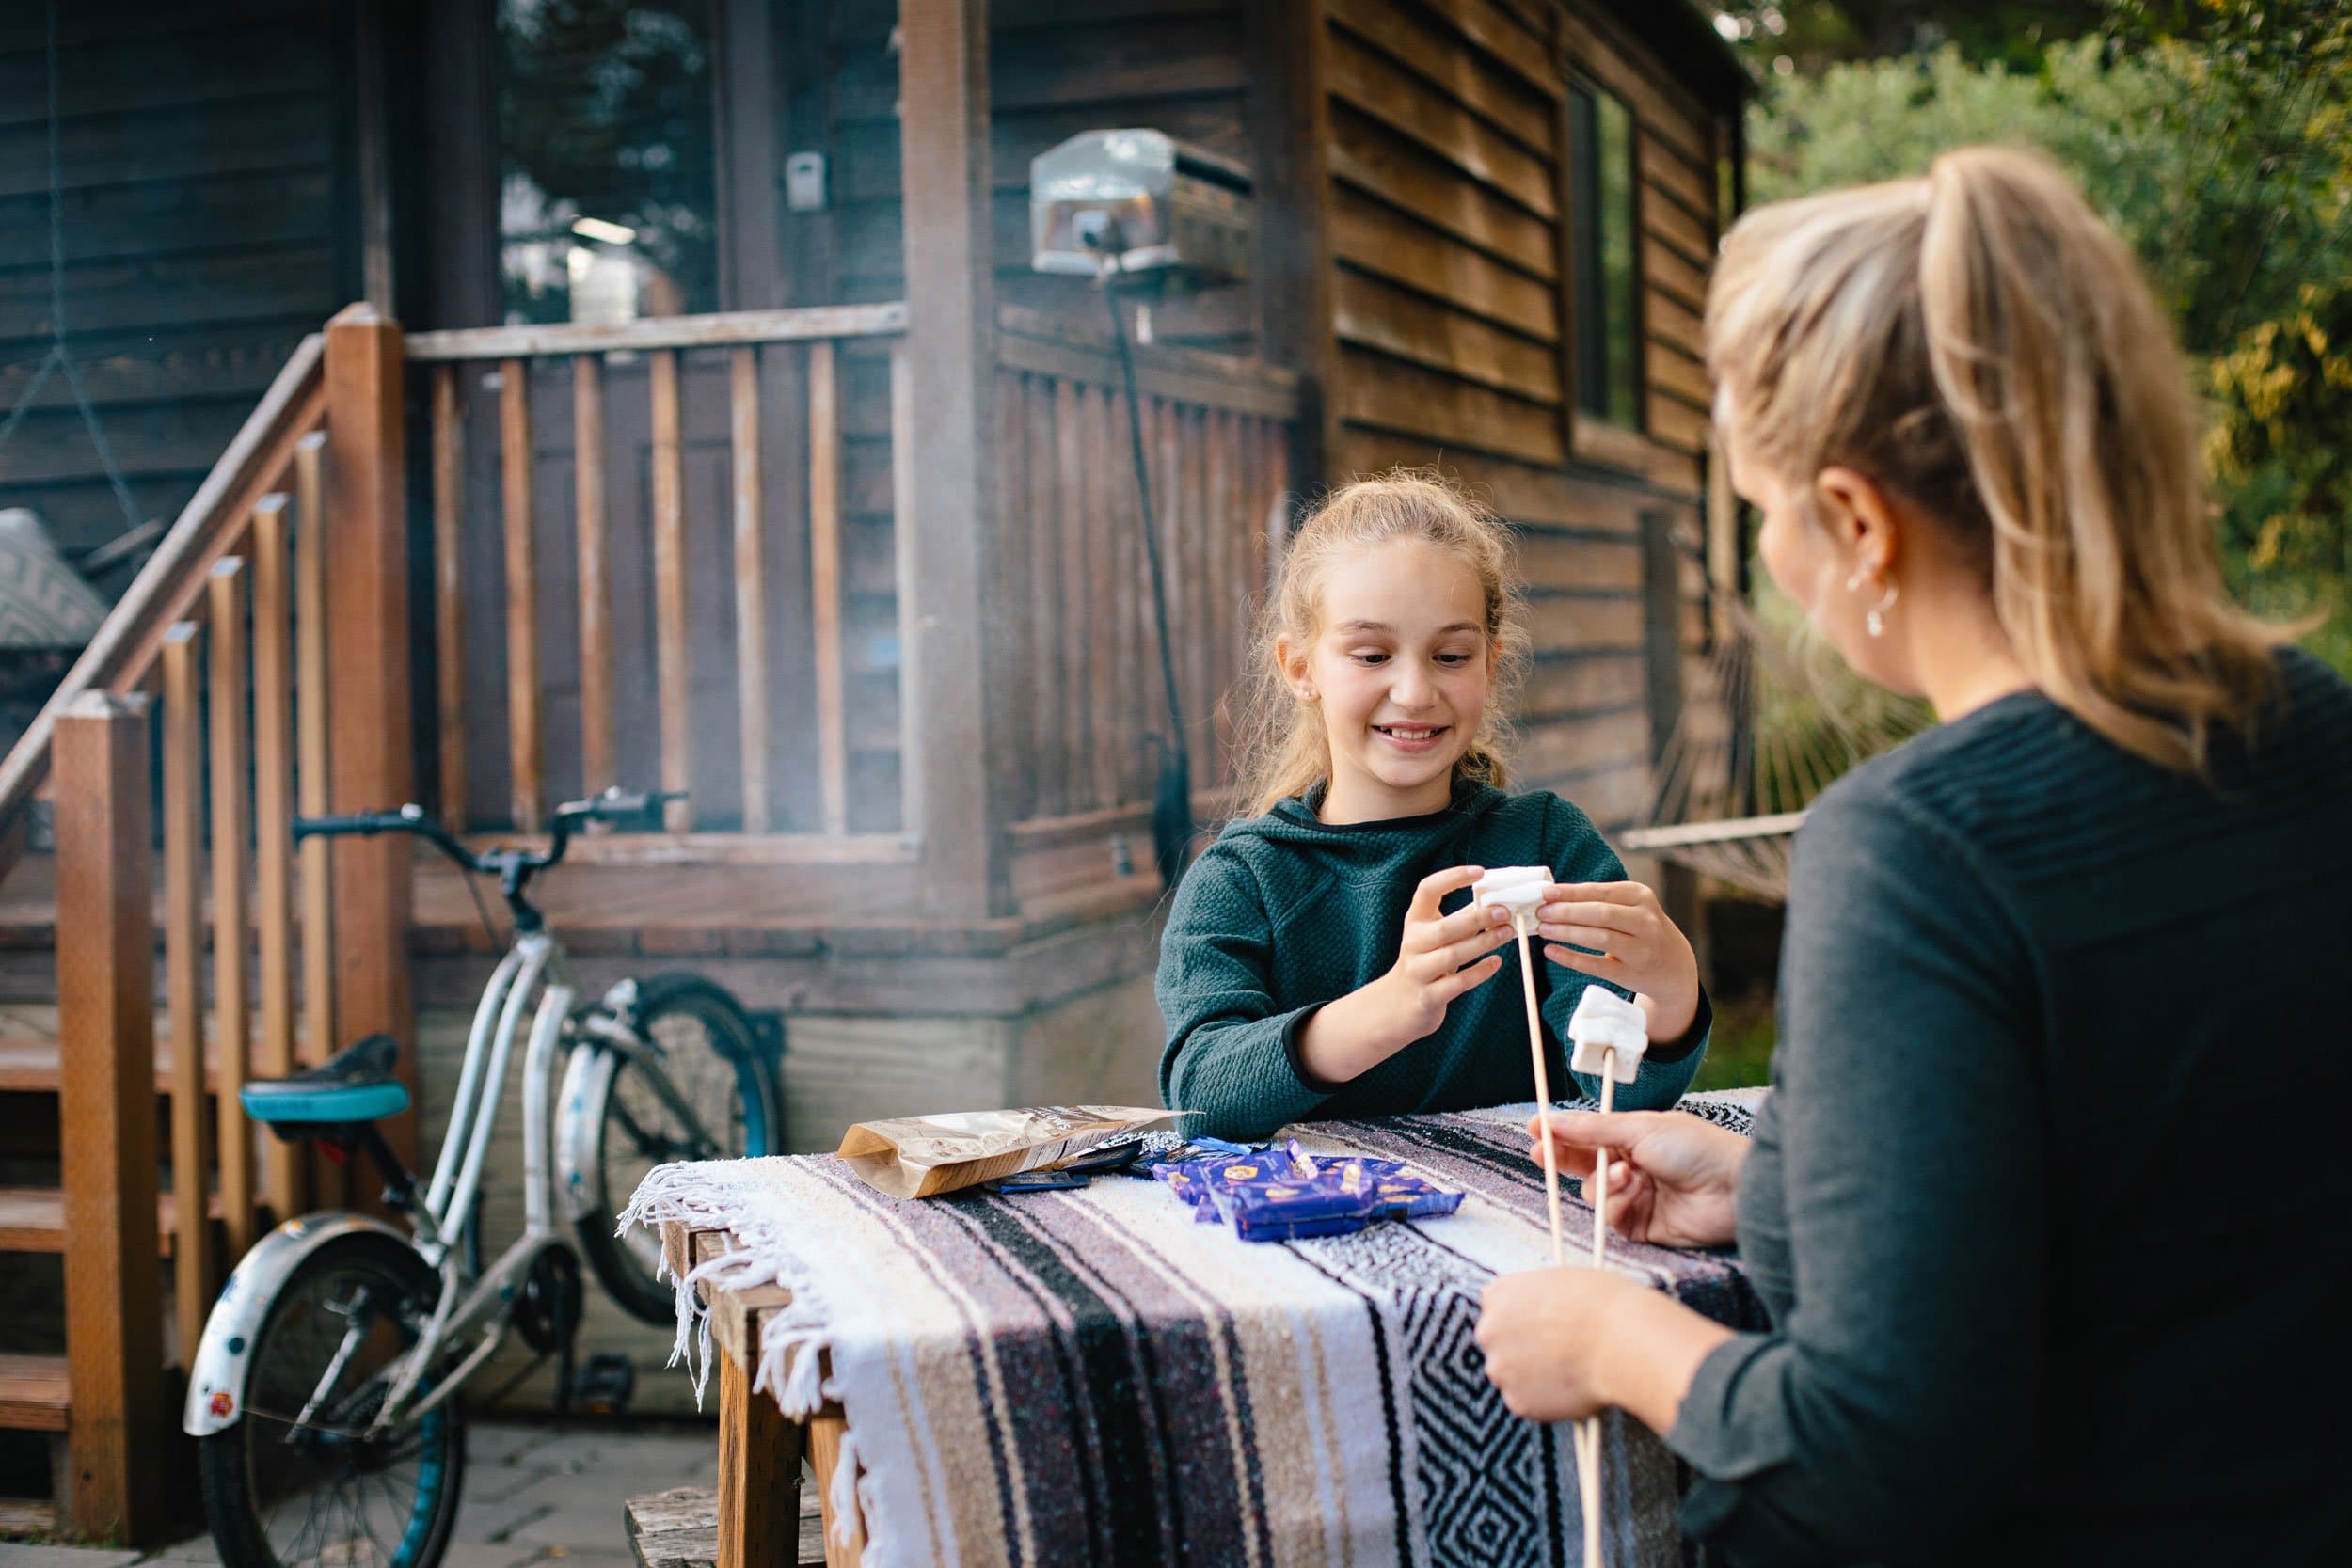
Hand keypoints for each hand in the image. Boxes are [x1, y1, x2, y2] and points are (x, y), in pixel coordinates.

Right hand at [1375, 864, 1517, 1046]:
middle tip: (1504, 913)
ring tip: (1508, 934)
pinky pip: (1457, 983)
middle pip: (1445, 928)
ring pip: (1452, 955)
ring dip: (1483, 943)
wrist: (1399, 1005)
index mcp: (1415, 921)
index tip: (1480, 872)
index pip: (1427, 890)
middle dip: (1477, 919)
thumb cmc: (1427, 962)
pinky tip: (1497, 962)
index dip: (1452, 878)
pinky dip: (1479, 972)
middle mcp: (1412, 943)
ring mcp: (1417, 971)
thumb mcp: (1436, 937)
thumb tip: (1497, 900)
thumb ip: (1461, 919)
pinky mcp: (1428, 996)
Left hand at [1477, 1266, 1644, 1422]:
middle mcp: (1489, 1331)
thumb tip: (1546, 1314)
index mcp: (1498, 1294)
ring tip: (1570, 1372)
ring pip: (1512, 1375)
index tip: (1540, 1326)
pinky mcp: (1518, 1402)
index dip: (1522, 1317)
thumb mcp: (1563, 1281)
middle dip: (1521, 1349)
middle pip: (1499, 1343)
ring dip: (1532, 1376)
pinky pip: (1528, 1403)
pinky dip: (1546, 1401)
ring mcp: (1500, 1369)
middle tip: (1555, 1353)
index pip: (1497, 1307)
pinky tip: (1573, 1389)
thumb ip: (1540, 1299)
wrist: (1621, 1342)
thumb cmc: (1603, 1305)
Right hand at [1525, 1110, 1745, 1249]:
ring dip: (1603, 1183)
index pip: (1586, 1135)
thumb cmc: (1695, 1147)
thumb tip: (1553, 1120)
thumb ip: (1593, 1129)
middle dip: (1563, 1160)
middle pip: (1583, 1166)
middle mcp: (1631, 1167)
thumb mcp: (1641, 1128)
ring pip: (1594, 1194)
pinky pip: (1611, 1219)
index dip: (1560, 1134)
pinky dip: (1617, 1205)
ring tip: (1627, 1174)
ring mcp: (1636, 1197)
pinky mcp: (1642, 1227)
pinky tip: (1635, 1193)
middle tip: (1542, 1155)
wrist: (1734, 1187)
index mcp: (1632, 1137)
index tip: (1535, 1129)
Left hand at [1538, 881, 1699, 1039]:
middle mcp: (1645, 921)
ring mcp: (1641, 949)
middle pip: (1601, 914)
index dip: (1571, 892)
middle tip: (1540, 913)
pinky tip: (1551, 952)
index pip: (1601, 892)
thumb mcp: (1630, 907)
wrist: (1673, 965)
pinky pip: (1597, 966)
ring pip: (1600, 938)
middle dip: (1567, 912)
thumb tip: (1552, 895)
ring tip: (1543, 930)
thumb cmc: (1639, 928)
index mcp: (1641, 896)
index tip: (1545, 893)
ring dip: (1567, 933)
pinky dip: (1571, 958)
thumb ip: (1598, 900)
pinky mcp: (1632, 974)